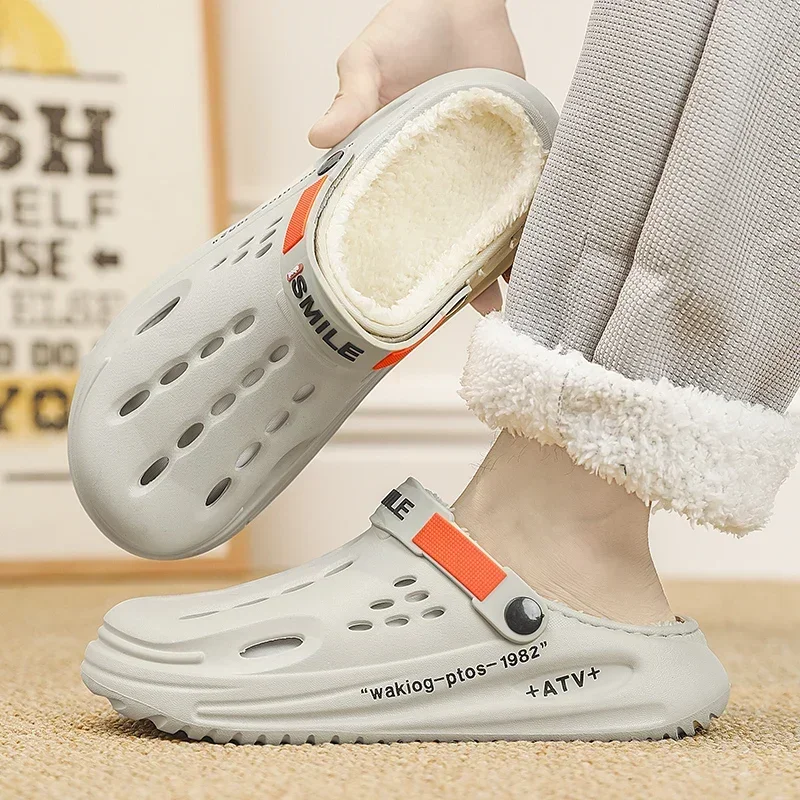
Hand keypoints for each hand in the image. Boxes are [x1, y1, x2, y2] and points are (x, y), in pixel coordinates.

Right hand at [309, 0, 523, 313]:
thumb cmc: (404, 25)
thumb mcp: (367, 60)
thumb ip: (351, 97)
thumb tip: (318, 139)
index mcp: (396, 169)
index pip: (401, 228)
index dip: (412, 265)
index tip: (422, 301)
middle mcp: (437, 177)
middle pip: (452, 237)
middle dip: (467, 274)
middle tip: (486, 307)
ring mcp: (478, 167)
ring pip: (492, 222)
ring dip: (507, 254)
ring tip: (524, 288)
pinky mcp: (514, 147)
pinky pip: (526, 188)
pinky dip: (536, 214)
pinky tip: (547, 241)